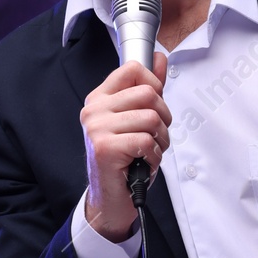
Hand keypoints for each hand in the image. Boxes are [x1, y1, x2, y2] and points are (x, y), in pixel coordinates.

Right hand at [80, 51, 170, 240]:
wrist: (111, 198)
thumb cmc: (125, 159)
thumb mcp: (136, 120)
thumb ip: (148, 88)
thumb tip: (160, 59)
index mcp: (100, 98)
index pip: (133, 69)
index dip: (154, 85)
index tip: (153, 105)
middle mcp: (94, 110)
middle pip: (148, 94)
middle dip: (163, 118)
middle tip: (154, 136)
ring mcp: (97, 128)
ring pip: (151, 118)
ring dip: (160, 140)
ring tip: (148, 151)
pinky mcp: (105, 148)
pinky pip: (146, 141)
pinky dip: (153, 155)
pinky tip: (142, 162)